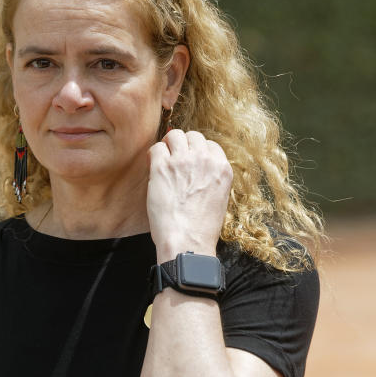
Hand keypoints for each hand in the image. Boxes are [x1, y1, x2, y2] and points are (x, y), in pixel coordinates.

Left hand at [147, 129, 232, 262]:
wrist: (187, 241)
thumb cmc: (200, 228)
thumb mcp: (218, 199)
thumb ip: (211, 179)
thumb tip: (198, 171)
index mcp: (222, 169)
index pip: (210, 145)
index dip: (198, 152)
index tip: (190, 161)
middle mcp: (205, 160)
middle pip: (193, 136)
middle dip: (183, 145)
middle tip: (174, 158)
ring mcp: (183, 161)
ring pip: (174, 135)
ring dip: (168, 145)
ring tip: (163, 159)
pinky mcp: (162, 167)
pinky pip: (156, 148)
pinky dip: (153, 155)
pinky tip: (153, 168)